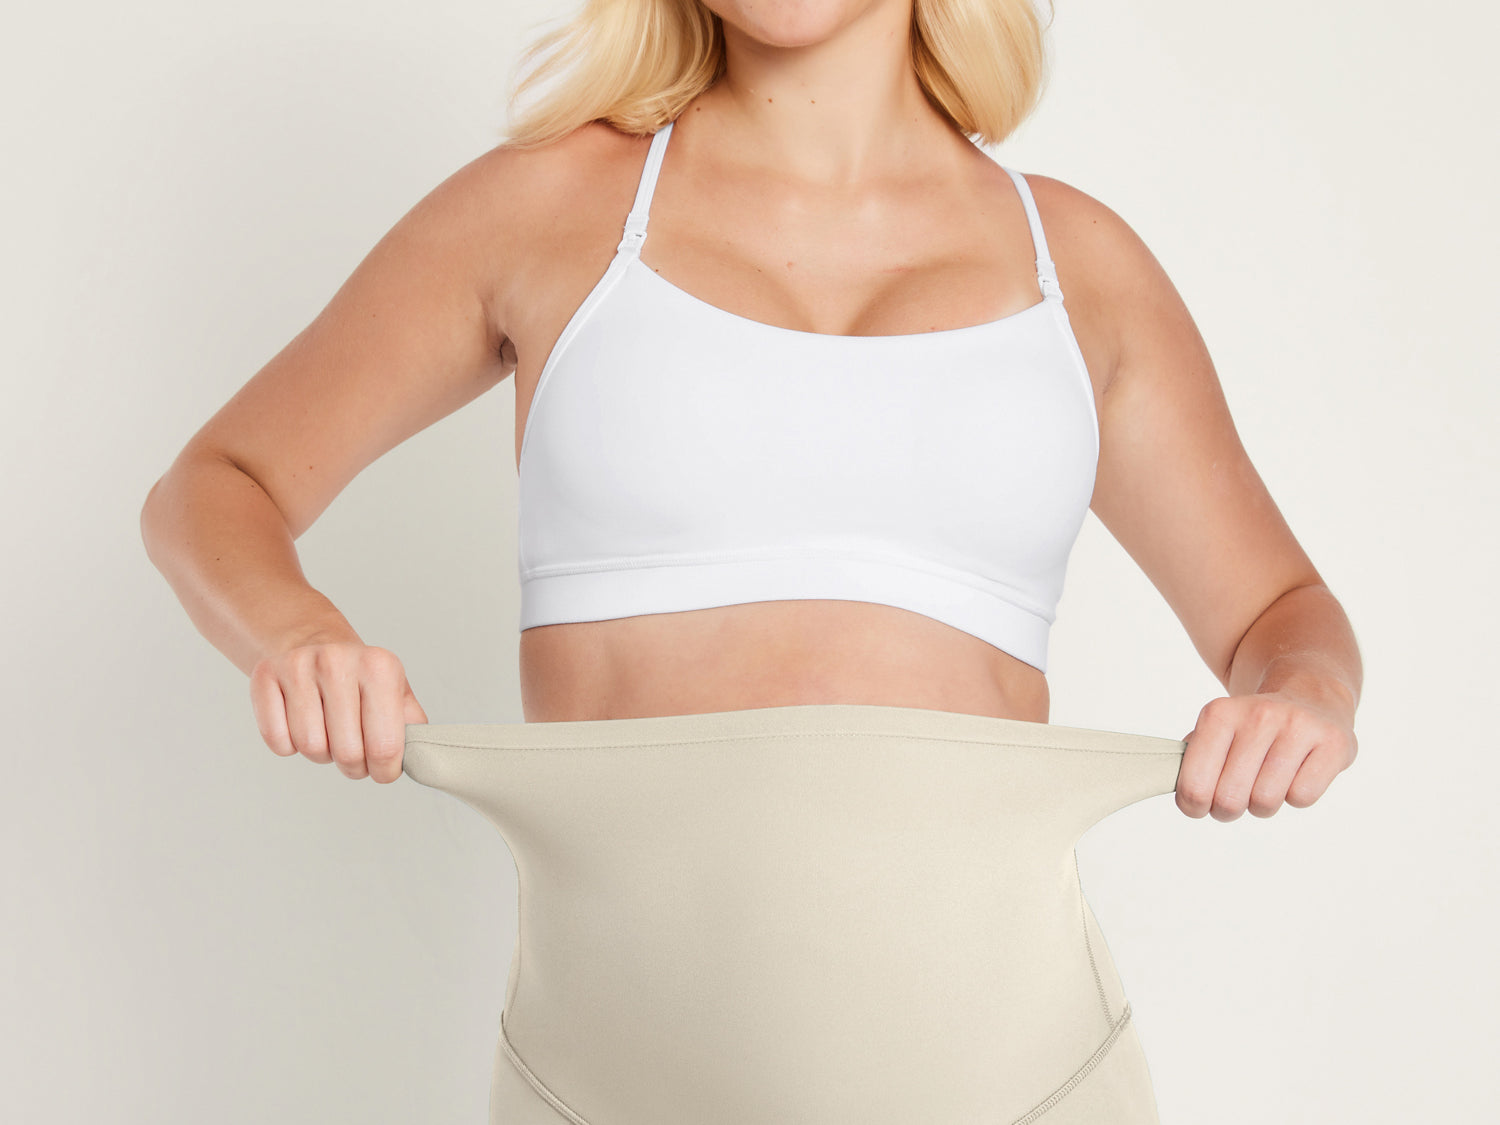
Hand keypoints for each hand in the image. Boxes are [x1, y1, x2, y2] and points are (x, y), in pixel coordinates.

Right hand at [249, 639, 427, 783]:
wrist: (311, 640)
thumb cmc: (358, 676)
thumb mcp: (396, 692)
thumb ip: (413, 727)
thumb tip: (422, 759)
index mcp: (379, 666)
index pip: (385, 745)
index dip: (385, 771)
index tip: (383, 770)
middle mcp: (338, 661)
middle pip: (347, 753)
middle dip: (353, 766)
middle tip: (355, 754)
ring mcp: (298, 666)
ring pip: (311, 748)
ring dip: (321, 754)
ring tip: (328, 733)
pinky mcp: (264, 676)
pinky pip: (277, 740)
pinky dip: (289, 745)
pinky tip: (300, 723)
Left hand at [1175, 692, 1356, 819]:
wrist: (1310, 695)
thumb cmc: (1254, 726)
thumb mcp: (1216, 729)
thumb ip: (1193, 759)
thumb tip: (1184, 795)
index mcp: (1219, 714)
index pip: (1194, 785)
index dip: (1194, 806)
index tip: (1200, 804)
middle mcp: (1259, 715)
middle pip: (1230, 799)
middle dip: (1228, 809)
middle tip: (1235, 797)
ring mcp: (1298, 727)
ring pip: (1266, 801)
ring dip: (1263, 804)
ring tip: (1266, 782)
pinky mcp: (1334, 742)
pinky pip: (1302, 797)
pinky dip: (1296, 796)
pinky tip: (1297, 773)